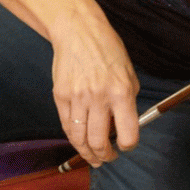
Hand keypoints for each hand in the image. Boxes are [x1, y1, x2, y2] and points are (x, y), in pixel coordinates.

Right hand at [49, 9, 139, 166]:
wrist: (78, 31)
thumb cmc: (108, 50)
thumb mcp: (129, 74)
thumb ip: (128, 102)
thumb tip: (124, 128)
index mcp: (122, 92)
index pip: (128, 133)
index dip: (128, 146)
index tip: (126, 146)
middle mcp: (99, 97)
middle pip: (99, 141)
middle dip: (105, 155)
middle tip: (108, 158)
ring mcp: (77, 97)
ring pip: (80, 138)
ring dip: (88, 153)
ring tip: (94, 157)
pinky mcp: (60, 96)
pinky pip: (67, 125)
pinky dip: (74, 138)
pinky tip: (80, 142)